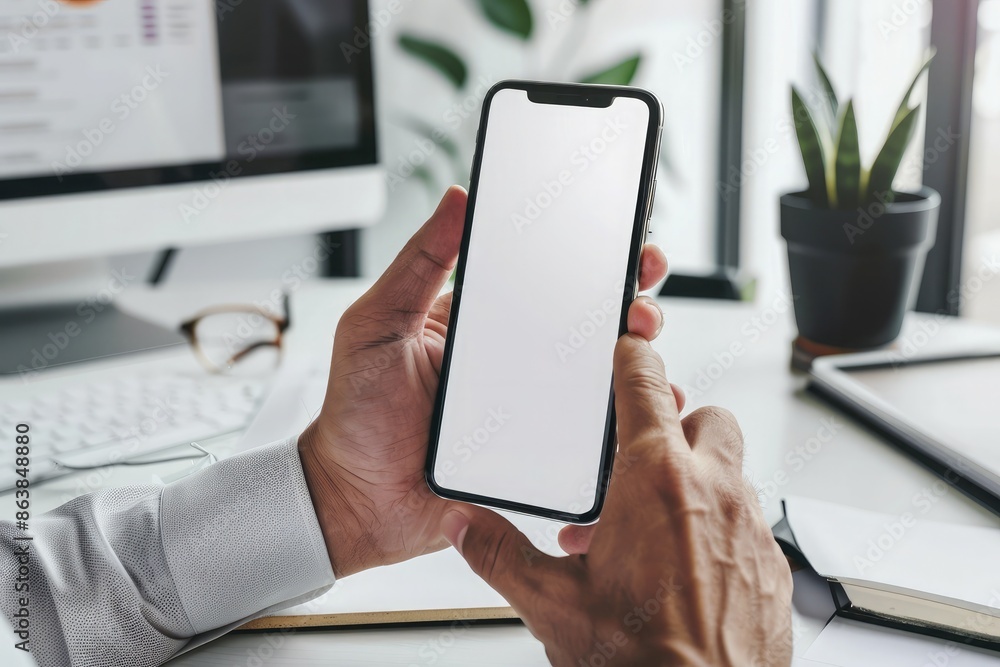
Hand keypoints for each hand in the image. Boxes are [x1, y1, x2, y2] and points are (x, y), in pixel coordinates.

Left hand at [298, 186, 671, 576]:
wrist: (354, 501)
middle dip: (634, 305)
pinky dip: (629, 432)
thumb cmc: (356, 413)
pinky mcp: (542, 461)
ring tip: (647, 354)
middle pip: (592, 328)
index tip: (626, 240)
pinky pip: (595, 444)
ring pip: (606, 383)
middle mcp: (519, 365)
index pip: (550, 281)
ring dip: (642, 365)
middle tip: (642, 296)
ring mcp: (535, 413)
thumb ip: (416, 264)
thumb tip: (456, 198)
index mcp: (485, 325)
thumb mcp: (376, 324)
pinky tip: (648, 420)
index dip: (594, 259)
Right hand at [440, 336, 793, 665]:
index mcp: (655, 483)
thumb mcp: (552, 605)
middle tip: (639, 458)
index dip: (633, 357)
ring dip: (697, 481)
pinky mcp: (773, 567)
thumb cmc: (641, 664)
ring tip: (653, 526)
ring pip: (732, 470)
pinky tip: (685, 567)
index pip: (646, 385)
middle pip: (706, 416)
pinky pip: (750, 523)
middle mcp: (714, 493)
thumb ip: (500, 554)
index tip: (627, 347)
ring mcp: (751, 529)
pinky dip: (720, 528)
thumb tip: (465, 525)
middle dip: (677, 423)